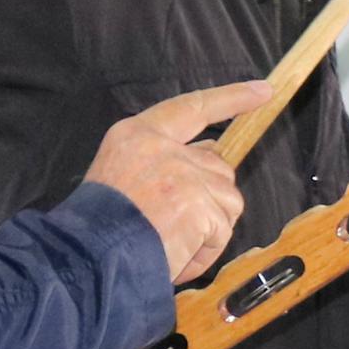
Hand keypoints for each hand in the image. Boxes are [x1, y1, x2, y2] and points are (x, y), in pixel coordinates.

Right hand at [89, 81, 268, 282]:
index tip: (262, 90)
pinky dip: (205, 251)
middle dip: (209, 199)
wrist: (87, 258)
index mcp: (137, 135)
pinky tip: (176, 256)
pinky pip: (222, 231)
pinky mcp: (200, 205)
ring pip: (227, 200)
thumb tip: (209, 153)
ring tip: (171, 244)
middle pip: (218, 167)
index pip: (191, 108)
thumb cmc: (98, 229)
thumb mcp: (120, 175)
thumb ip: (163, 162)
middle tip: (176, 226)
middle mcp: (163, 147)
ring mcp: (184, 174)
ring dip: (208, 229)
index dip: (230, 99)